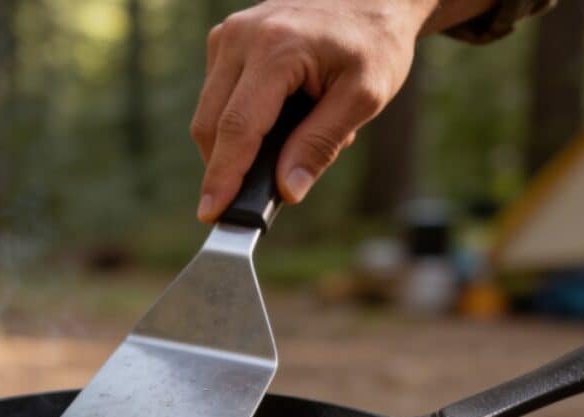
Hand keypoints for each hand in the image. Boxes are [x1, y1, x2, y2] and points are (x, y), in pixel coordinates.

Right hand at [191, 0, 434, 222]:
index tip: (211, 214)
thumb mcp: (364, 98)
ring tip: (293, 137)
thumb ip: (321, 145)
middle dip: (226, 170)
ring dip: (239, 145)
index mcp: (276, 48)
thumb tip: (287, 191)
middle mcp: (242, 37)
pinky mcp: (226, 41)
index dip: (223, 178)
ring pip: (209, 115)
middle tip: (258, 198)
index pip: (237, 128)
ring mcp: (229, 35)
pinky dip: (240, 124)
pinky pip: (218, 99)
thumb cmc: (374, 44)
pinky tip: (280, 118)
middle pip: (212, 125)